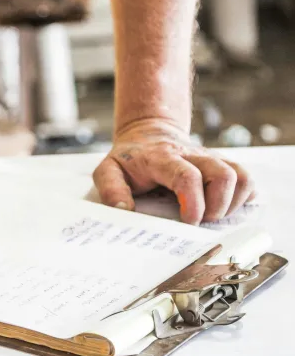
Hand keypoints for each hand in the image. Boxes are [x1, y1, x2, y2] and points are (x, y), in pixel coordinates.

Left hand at [93, 119, 254, 224]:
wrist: (147, 133)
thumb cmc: (129, 159)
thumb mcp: (108, 170)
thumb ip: (111, 189)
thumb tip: (123, 210)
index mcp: (162, 158)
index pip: (186, 176)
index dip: (194, 202)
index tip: (190, 221)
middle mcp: (192, 156)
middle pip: (223, 175)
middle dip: (217, 206)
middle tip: (200, 222)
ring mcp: (211, 159)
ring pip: (241, 176)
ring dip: (232, 203)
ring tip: (212, 216)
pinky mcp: (222, 165)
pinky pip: (246, 179)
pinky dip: (242, 197)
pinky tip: (223, 207)